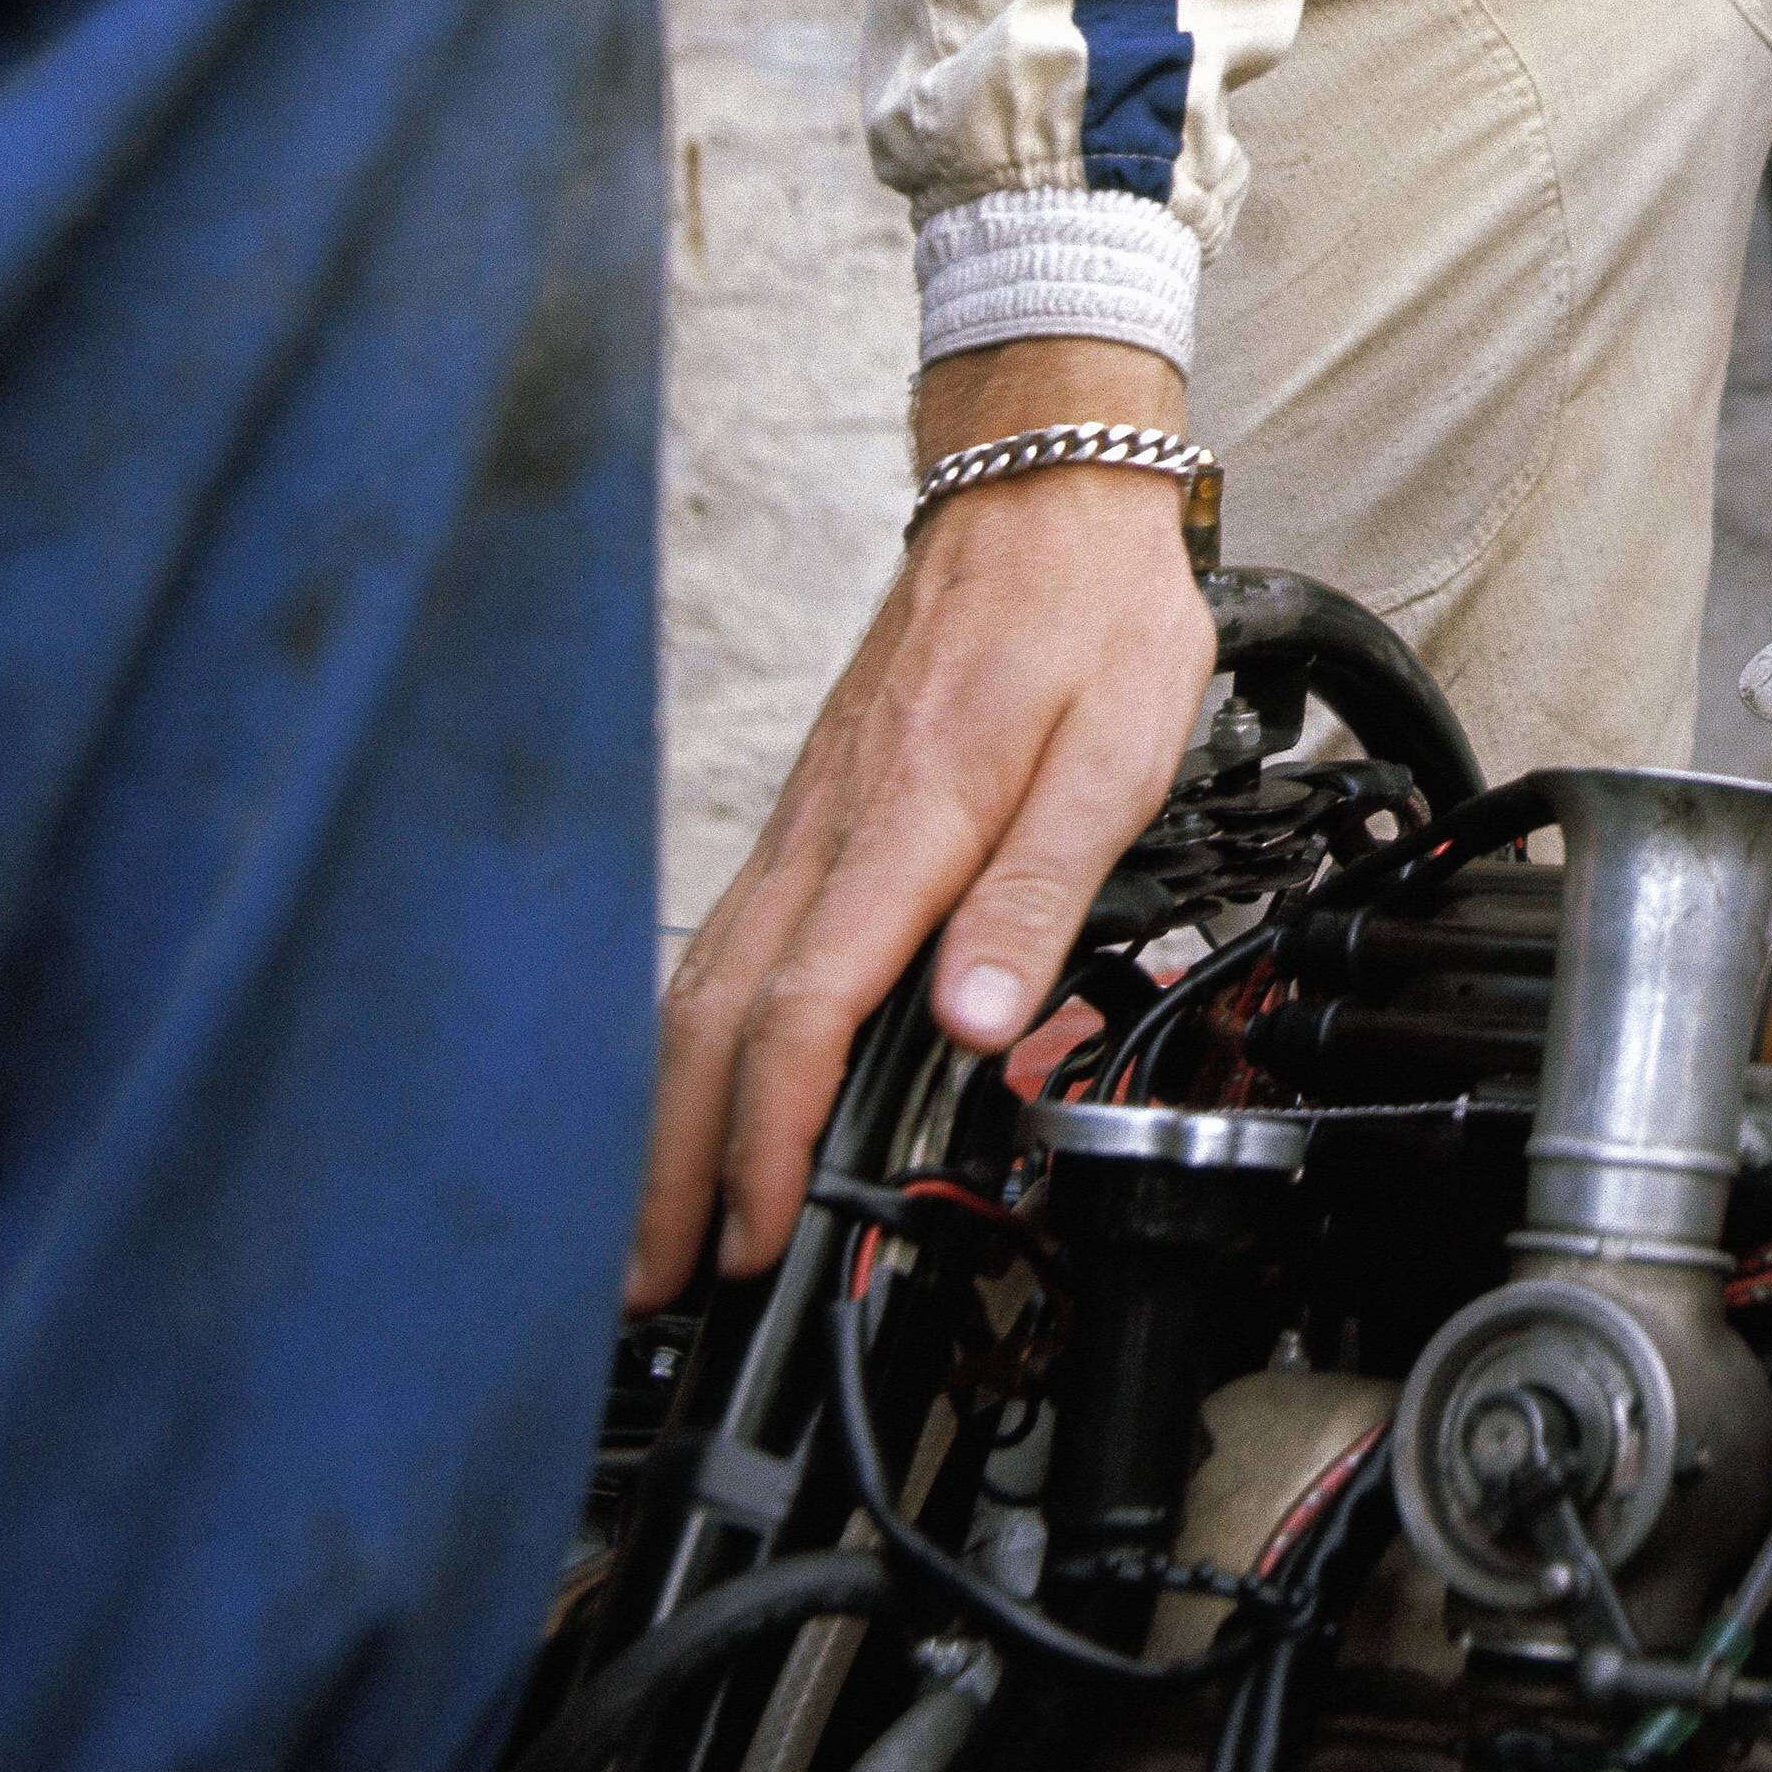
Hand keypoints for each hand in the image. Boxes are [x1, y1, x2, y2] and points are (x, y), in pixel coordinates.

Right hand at [634, 332, 1225, 1299]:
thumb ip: (1043, 886)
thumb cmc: (1091, 613)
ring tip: (651, 1219)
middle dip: (672, 1159)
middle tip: (652, 1278)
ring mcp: (809, 815)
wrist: (1044, 494)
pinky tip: (691, 1086)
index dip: (766, 1135)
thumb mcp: (1121, 745)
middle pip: (714, 1018)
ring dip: (667, 1108)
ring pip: (703, 979)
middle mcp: (833, 825)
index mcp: (910, 821)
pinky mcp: (813, 807)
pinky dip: (692, 1031)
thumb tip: (979, 1017)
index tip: (756, 1228)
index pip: (804, 1008)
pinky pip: (729, 934)